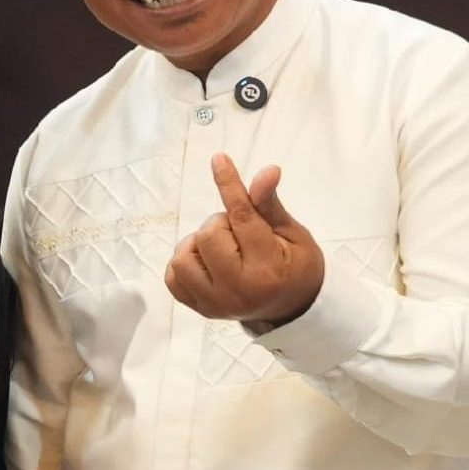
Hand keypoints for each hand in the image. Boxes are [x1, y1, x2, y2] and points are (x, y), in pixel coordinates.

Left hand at [164, 153, 323, 325]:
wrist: (291, 308)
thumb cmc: (295, 265)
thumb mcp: (292, 234)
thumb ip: (269, 205)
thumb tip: (267, 171)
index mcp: (266, 269)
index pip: (242, 218)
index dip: (229, 185)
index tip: (219, 160)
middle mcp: (237, 290)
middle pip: (207, 235)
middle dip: (221, 225)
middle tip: (240, 235)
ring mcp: (215, 303)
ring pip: (183, 256)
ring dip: (200, 244)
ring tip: (224, 250)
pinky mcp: (200, 309)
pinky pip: (173, 276)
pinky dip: (186, 261)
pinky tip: (207, 262)